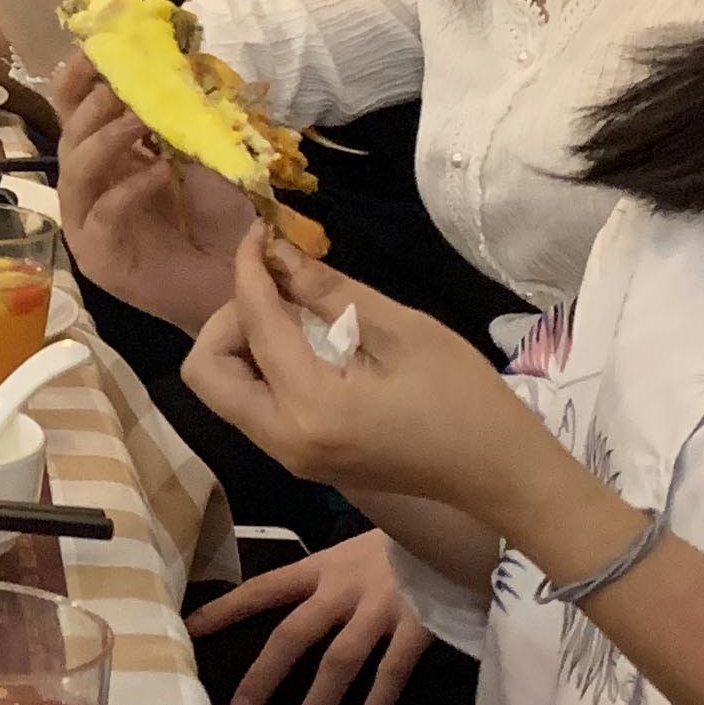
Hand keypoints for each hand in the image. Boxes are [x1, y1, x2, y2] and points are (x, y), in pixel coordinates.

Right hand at [48, 56, 248, 326]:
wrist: (236, 283)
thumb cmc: (219, 221)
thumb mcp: (204, 154)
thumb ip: (183, 116)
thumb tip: (177, 59)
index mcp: (105, 159)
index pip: (73, 109)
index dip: (80, 77)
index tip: (99, 46)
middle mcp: (88, 188)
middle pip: (68, 136)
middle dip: (92, 105)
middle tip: (123, 82)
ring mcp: (88, 224)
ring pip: (76, 173)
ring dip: (106, 139)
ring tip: (140, 118)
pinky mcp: (99, 258)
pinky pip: (104, 215)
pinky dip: (129, 188)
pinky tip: (159, 172)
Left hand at [183, 229, 559, 517]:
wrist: (497, 471)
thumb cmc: (463, 397)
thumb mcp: (402, 330)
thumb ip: (330, 291)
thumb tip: (279, 253)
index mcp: (310, 408)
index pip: (252, 325)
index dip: (249, 270)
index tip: (261, 233)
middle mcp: (283, 440)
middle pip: (206, 371)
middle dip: (228, 318)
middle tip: (277, 288)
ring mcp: (288, 456)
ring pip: (222, 390)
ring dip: (240, 343)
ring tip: (291, 310)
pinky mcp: (300, 458)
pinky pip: (250, 405)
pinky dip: (260, 366)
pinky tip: (301, 340)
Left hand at [191, 533, 431, 704]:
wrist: (459, 523)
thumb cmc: (405, 542)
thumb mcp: (357, 549)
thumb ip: (329, 577)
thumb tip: (295, 606)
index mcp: (323, 567)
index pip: (263, 588)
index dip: (226, 609)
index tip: (190, 630)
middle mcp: (344, 587)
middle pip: (292, 634)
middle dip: (263, 676)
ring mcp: (381, 607)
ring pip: (338, 661)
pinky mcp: (418, 624)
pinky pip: (392, 670)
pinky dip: (377, 703)